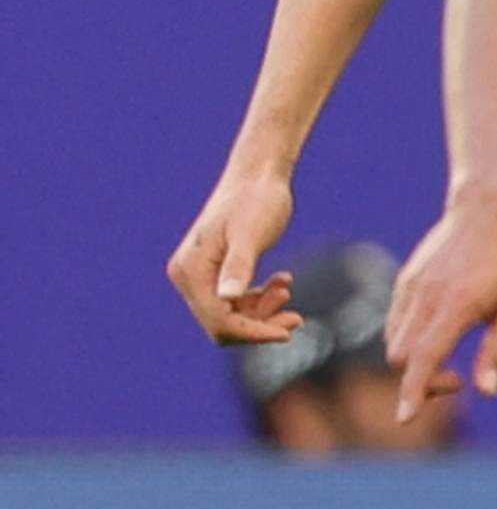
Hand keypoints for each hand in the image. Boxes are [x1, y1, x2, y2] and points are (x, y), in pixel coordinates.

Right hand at [167, 155, 298, 345]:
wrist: (259, 175)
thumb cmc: (257, 200)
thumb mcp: (250, 234)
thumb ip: (239, 266)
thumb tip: (227, 298)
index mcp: (190, 271)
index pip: (217, 320)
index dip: (251, 332)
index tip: (286, 333)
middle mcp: (188, 277)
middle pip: (221, 323)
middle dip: (259, 325)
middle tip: (296, 318)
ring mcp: (201, 275)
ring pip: (231, 315)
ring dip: (262, 312)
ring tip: (287, 290)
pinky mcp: (217, 271)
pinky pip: (237, 301)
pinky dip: (260, 298)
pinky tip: (283, 280)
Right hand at [389, 190, 496, 397]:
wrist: (488, 209)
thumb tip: (486, 392)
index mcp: (456, 306)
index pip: (423, 358)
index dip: (414, 392)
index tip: (405, 418)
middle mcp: (425, 297)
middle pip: (402, 358)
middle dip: (422, 380)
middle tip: (458, 378)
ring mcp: (410, 288)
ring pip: (394, 343)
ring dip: (415, 362)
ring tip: (451, 358)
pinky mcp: (404, 282)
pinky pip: (394, 323)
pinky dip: (409, 341)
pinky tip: (439, 334)